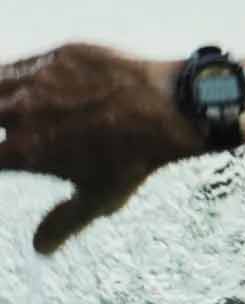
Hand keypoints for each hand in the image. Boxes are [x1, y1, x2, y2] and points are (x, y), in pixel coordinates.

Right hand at [0, 43, 200, 253]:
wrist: (169, 110)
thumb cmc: (134, 159)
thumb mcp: (99, 198)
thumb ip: (63, 222)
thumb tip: (39, 248)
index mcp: (24, 151)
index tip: (4, 161)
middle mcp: (20, 112)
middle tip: (12, 138)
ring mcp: (35, 79)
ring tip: (10, 111)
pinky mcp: (55, 55)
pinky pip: (21, 63)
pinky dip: (15, 74)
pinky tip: (25, 86)